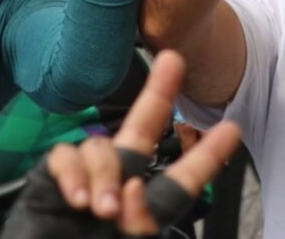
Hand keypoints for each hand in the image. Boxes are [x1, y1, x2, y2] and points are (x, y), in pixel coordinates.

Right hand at [42, 50, 240, 233]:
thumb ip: (140, 224)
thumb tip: (134, 191)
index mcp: (143, 213)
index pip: (181, 181)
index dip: (208, 155)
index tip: (234, 129)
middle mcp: (116, 190)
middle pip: (141, 131)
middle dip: (158, 94)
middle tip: (172, 61)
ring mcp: (83, 183)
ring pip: (101, 147)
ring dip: (104, 174)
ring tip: (99, 209)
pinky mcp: (50, 182)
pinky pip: (64, 158)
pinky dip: (73, 173)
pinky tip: (76, 198)